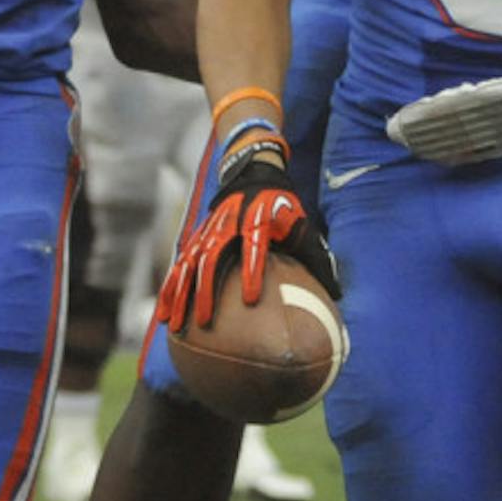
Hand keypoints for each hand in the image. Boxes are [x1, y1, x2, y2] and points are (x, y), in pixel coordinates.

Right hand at [155, 160, 339, 332]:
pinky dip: (170, 291)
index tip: (250, 298)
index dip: (250, 272)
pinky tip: (163, 317)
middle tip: (206, 322)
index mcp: (256, 221)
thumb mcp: (301, 225)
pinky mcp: (195, 239)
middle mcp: (227, 226)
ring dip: (179, 296)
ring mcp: (207, 233)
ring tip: (174, 326)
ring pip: (188, 266)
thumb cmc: (282, 206)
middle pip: (212, 260)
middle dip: (206, 292)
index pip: (253, 249)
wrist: (251, 174)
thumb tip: (338, 295)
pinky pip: (179, 267)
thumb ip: (317, 258)